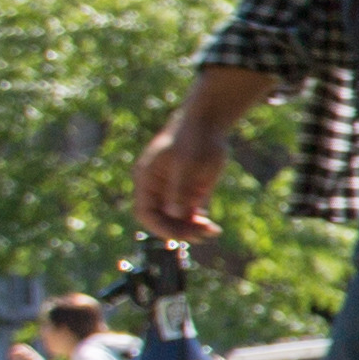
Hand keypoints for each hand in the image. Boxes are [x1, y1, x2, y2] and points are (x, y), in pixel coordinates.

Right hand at [132, 101, 227, 245]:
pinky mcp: (188, 191)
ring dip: (192, 229)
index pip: (145, 212)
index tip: (180, 236)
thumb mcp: (189, 163)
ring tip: (213, 231)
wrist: (208, 123)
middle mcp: (156, 188)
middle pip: (162, 219)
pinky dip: (199, 222)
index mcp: (147, 179)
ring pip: (177, 219)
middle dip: (180, 230)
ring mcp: (172, 190)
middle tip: (204, 234)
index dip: (160, 227)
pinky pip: (190, 213)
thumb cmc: (196, 138)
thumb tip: (174, 214)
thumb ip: (181, 188)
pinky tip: (212, 227)